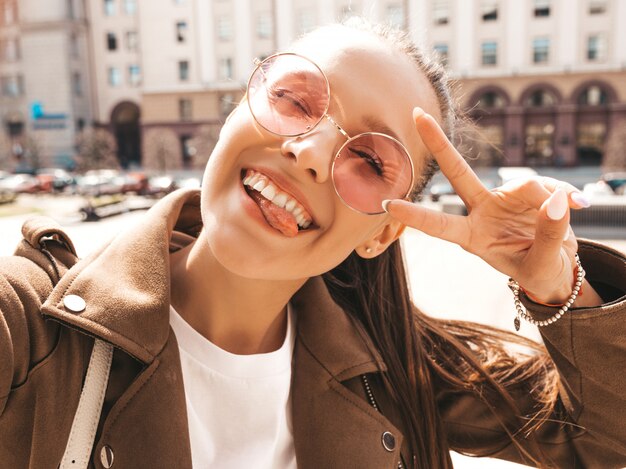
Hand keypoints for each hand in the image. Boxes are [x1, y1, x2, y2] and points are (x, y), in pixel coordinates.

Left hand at [385, 107, 590, 304]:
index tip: (387, 204)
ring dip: (550, 196)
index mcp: (472, 237)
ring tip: (573, 213)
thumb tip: (558, 201)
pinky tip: (581, 205)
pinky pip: (547, 185)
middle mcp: (481, 212)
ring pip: (524, 183)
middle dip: (438, 142)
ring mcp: (502, 198)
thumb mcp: (541, 265)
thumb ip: (549, 235)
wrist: (557, 267)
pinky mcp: (527, 191)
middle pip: (457, 172)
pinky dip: (565, 195)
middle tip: (417, 113)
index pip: (440, 225)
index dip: (415, 216)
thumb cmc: (538, 271)